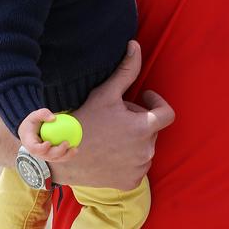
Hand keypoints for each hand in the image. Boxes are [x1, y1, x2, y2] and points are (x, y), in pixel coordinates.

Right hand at [18, 109, 77, 162]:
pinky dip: (68, 154)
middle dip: (58, 152)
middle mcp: (37, 153)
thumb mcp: (34, 115)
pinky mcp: (51, 156)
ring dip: (66, 156)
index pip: (34, 149)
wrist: (31, 132)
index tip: (48, 142)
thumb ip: (42, 114)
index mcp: (29, 145)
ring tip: (75, 149)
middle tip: (66, 143)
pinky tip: (76, 148)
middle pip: (48, 156)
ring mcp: (45, 156)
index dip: (41, 148)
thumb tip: (54, 118)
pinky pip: (60, 156)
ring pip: (56, 159)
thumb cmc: (32, 122)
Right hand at [50, 40, 174, 189]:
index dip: (156, 103)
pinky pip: (137, 167)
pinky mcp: (130, 182)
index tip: (143, 98)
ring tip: (111, 135)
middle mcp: (146, 151)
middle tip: (115, 116)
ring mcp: (139, 169)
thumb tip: (135, 46)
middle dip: (138, 120)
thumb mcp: (104, 94)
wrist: (62, 157)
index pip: (167, 114)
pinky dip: (128, 159)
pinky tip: (110, 153)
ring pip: (145, 148)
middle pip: (152, 129)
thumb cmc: (83, 122)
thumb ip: (126, 71)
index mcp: (143, 128)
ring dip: (134, 140)